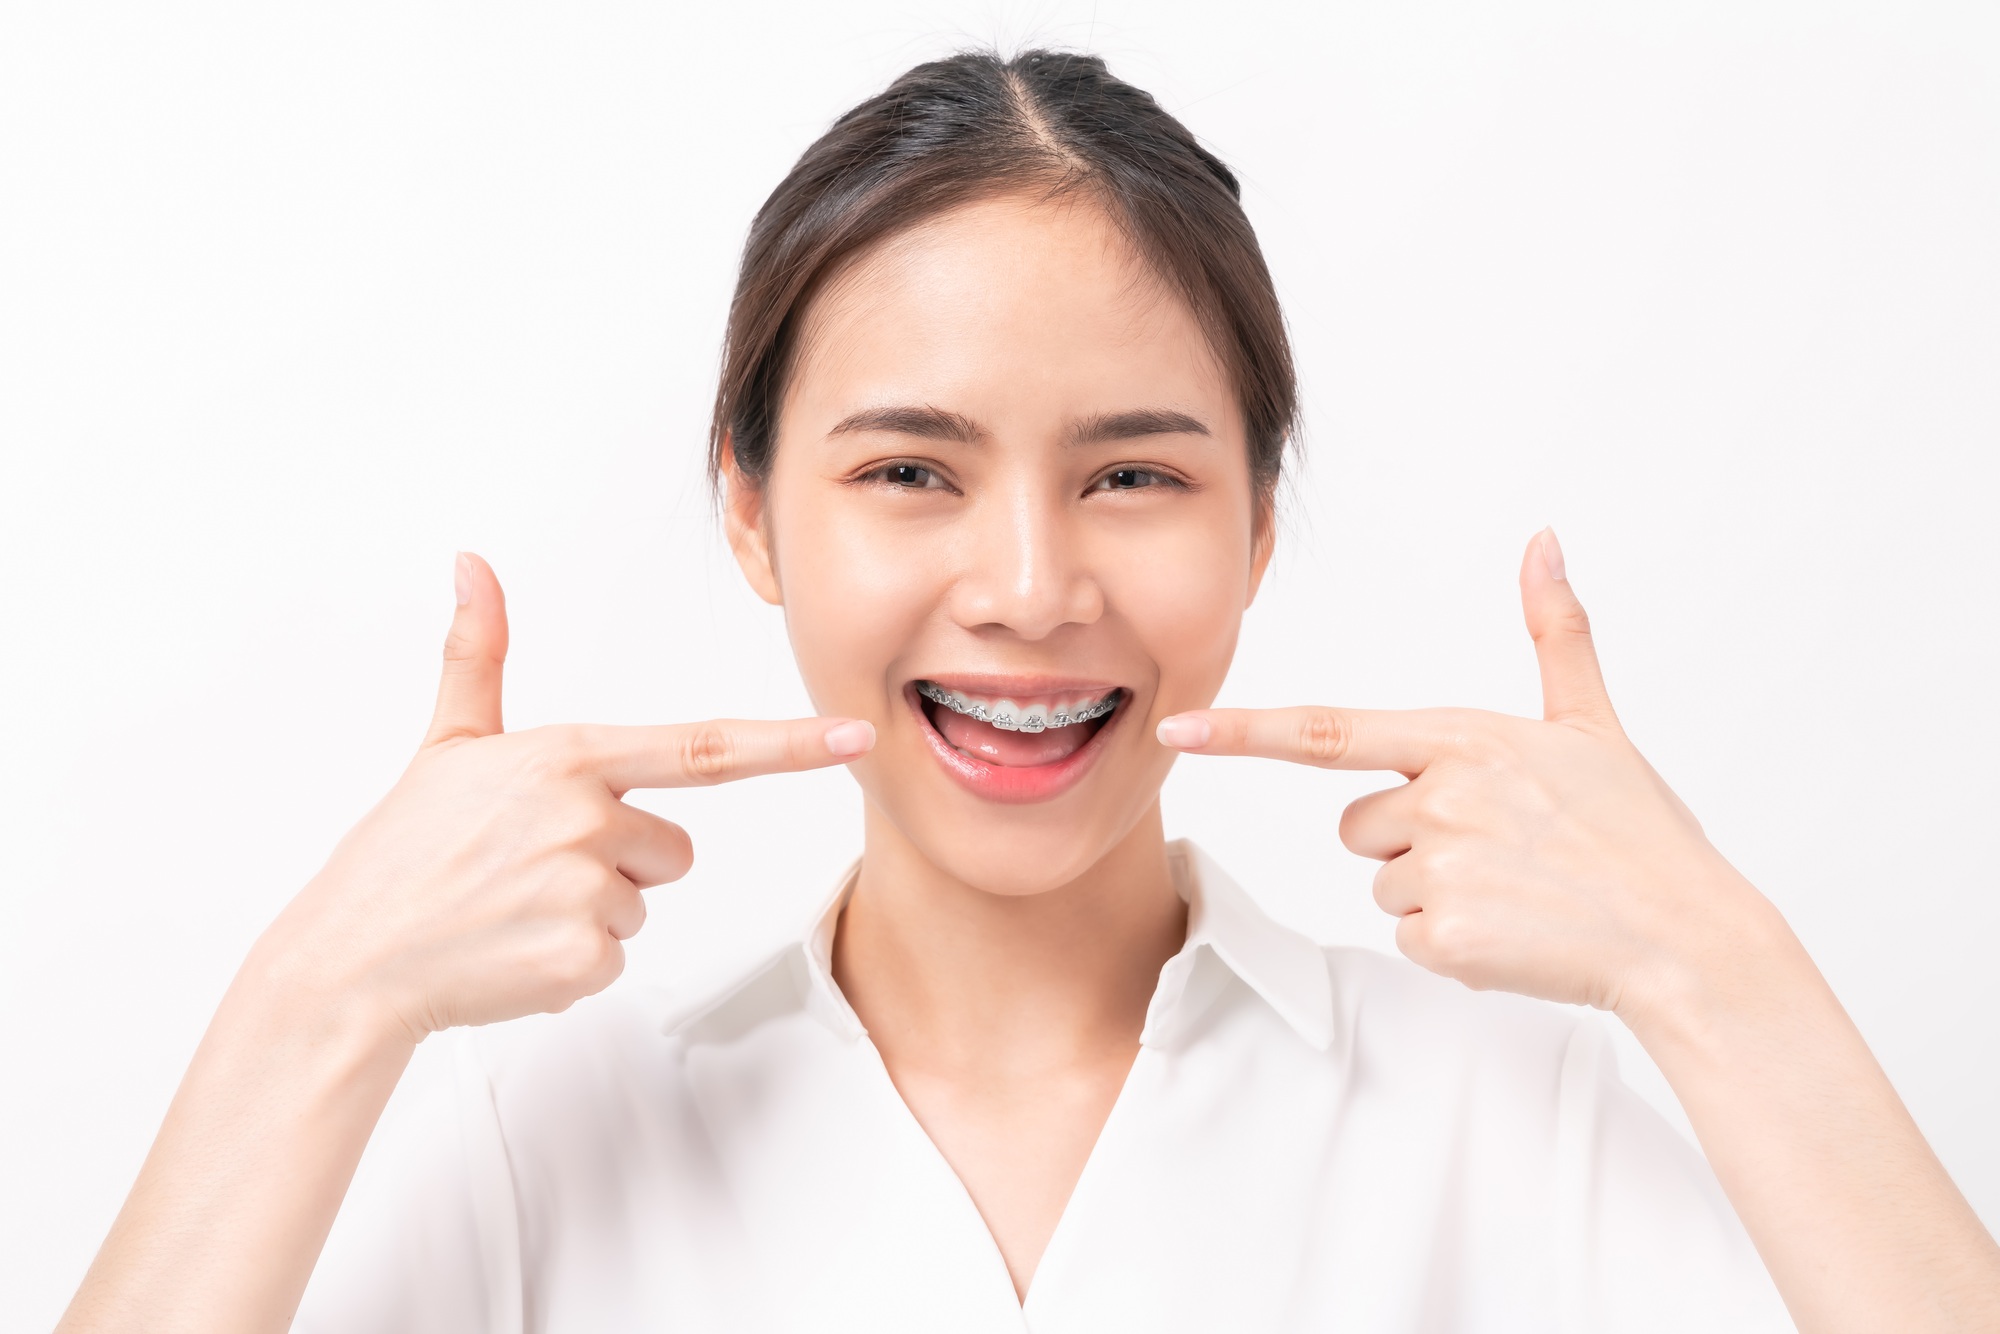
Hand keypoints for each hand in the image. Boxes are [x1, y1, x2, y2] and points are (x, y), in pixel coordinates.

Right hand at [251, 553, 875, 1043]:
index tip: (855, 736)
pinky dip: (575, 963)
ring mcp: (587, 893)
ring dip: (596, 912)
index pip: (704, 748)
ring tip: (517, 907)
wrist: (350, 959)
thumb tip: (471, 564)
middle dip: (622, 861)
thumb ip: (478, 653)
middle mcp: (587, 820)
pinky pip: (618, 957)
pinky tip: (515, 949)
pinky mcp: (583, 959)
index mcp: (568, 758)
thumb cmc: (403, 851)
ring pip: (645, 902)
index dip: (790, 744)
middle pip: (674, 847)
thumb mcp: (448, 744)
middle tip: (535, 868)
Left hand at [1158, 529, 1785, 1023]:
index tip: (1178, 729)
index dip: (1244, 731)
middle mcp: (1440, 797)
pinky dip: (1453, 945)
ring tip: (1517, 890)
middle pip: (1359, 826)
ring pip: (1385, 883)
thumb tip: (1545, 540)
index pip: (1327, 732)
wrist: (1687, 936)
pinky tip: (1515, 931)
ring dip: (1436, 893)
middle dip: (1412, 841)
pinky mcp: (1446, 937)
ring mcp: (1441, 868)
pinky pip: (1410, 938)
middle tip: (1501, 850)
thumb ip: (1555, 632)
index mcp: (1461, 739)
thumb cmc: (1639, 832)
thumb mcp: (1592, 724)